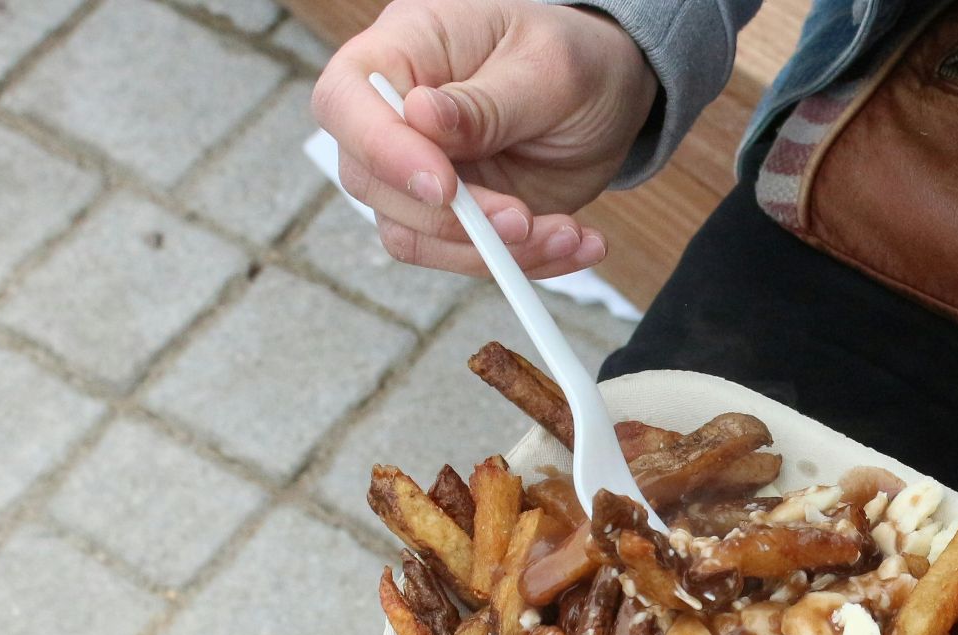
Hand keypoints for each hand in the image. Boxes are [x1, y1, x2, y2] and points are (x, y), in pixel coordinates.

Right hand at [312, 0, 658, 277]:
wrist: (612, 95)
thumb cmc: (575, 59)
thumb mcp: (547, 70)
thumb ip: (485, 102)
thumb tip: (420, 117)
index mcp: (405, 48)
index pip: (345, 99)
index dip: (380, 149)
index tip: (444, 187)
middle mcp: (398, 114)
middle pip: (369, 181)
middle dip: (451, 219)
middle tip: (522, 220)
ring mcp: (421, 170)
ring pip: (413, 235)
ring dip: (493, 251)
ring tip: (568, 234)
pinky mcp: (455, 216)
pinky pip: (462, 256)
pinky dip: (523, 262)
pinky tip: (575, 244)